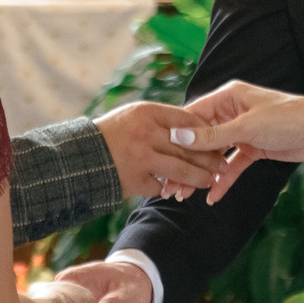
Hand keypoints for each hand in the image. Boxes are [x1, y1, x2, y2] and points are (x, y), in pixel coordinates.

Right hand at [97, 100, 216, 199]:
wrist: (81, 156)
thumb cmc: (111, 134)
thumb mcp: (134, 116)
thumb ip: (160, 120)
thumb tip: (193, 128)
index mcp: (147, 112)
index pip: (187, 119)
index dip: (206, 130)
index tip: (217, 139)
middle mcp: (146, 133)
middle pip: (189, 147)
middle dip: (210, 158)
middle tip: (222, 165)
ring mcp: (141, 157)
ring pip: (182, 170)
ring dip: (199, 178)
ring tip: (210, 181)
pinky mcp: (135, 179)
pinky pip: (161, 186)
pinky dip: (169, 189)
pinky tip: (175, 190)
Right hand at [181, 82, 303, 202]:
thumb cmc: (288, 118)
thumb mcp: (246, 127)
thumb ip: (212, 135)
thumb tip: (179, 136)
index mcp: (228, 97)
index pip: (193, 116)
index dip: (177, 137)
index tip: (162, 156)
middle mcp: (232, 112)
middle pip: (201, 138)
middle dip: (188, 161)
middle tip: (172, 185)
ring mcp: (243, 131)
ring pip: (215, 154)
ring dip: (203, 173)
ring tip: (187, 194)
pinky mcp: (254, 147)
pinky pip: (233, 165)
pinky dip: (224, 179)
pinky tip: (213, 195)